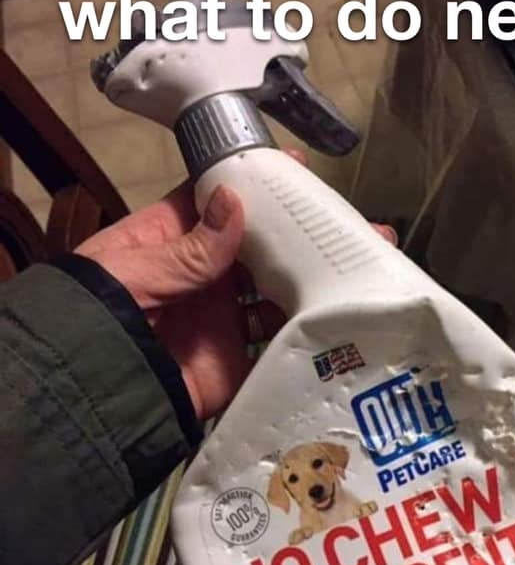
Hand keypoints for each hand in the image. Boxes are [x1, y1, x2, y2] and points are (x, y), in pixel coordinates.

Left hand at [75, 160, 396, 420]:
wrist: (100, 395)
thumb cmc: (101, 316)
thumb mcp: (136, 269)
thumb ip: (190, 246)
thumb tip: (235, 201)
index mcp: (171, 242)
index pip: (216, 203)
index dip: (253, 184)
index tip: (296, 169)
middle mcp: (205, 276)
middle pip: (259, 245)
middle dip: (299, 231)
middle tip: (347, 219)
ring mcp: (226, 317)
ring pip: (278, 288)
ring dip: (315, 275)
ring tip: (363, 259)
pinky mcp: (242, 356)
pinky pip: (281, 336)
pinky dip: (311, 323)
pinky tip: (346, 306)